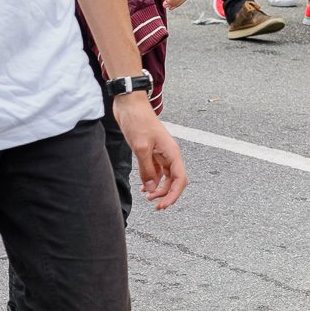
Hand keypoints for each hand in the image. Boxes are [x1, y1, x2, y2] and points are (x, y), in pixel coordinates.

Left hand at [115, 92, 186, 209]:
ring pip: (166, 177)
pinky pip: (156, 170)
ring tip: (147, 196)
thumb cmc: (138, 121)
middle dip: (165, 194)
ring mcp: (161, 153)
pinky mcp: (152, 151)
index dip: (173, 195)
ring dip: (158, 188)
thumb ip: (147, 170)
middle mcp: (169, 153)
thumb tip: (152, 189)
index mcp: (172, 152)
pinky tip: (143, 186)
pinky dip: (152, 180)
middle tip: (153, 205)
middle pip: (174, 180)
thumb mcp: (141, 148)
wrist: (129, 104)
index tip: (163, 206)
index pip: (180, 179)